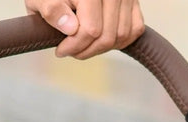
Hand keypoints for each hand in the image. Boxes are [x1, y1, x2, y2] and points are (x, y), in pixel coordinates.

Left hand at [25, 0, 143, 57]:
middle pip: (107, 36)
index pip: (90, 30)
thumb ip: (52, 9)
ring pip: (121, 36)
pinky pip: (134, 29)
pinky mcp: (133, 1)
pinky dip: (119, 41)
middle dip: (86, 50)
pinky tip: (100, 40)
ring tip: (83, 44)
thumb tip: (70, 28)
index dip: (74, 47)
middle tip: (71, 50)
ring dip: (101, 48)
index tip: (61, 51)